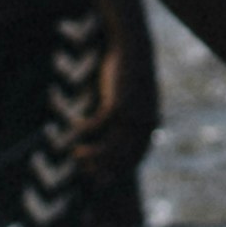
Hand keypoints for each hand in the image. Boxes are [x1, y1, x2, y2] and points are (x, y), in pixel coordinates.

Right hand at [75, 30, 156, 163]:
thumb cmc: (131, 73)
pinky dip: (84, 129)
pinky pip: (97, 126)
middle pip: (121, 157)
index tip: (101, 178)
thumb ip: (130, 115)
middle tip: (84, 171)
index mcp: (151, 125)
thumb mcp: (133, 97)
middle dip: (102, 168)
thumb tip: (118, 128)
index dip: (118, 171)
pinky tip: (74, 123)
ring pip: (109, 147)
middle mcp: (144, 125)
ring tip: (76, 154)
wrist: (134, 48)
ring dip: (91, 154)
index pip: (135, 158)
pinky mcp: (117, 105)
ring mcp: (131, 116)